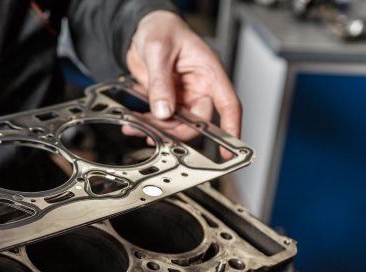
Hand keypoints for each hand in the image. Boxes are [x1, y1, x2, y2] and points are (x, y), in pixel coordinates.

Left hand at [126, 11, 240, 137]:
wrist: (141, 30)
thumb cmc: (161, 28)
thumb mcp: (159, 50)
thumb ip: (161, 81)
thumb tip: (163, 110)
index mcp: (209, 72)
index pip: (228, 104)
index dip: (231, 128)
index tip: (228, 149)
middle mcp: (199, 88)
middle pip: (197, 122)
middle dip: (176, 131)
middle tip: (153, 131)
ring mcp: (182, 97)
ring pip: (176, 125)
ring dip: (157, 130)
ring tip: (136, 126)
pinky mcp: (166, 101)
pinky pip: (160, 120)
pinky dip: (147, 124)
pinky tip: (134, 123)